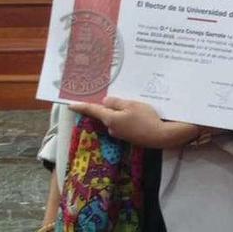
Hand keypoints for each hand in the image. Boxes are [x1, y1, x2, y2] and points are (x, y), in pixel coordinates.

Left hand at [69, 96, 200, 148]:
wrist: (162, 136)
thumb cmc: (146, 118)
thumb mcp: (131, 105)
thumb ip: (116, 103)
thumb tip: (105, 102)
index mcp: (110, 119)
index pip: (92, 111)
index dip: (81, 107)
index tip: (69, 105)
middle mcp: (112, 128)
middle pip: (105, 114)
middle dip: (105, 107)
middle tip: (108, 96)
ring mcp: (121, 134)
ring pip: (115, 119)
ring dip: (118, 112)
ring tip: (129, 104)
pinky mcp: (129, 137)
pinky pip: (123, 124)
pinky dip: (125, 118)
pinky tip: (136, 113)